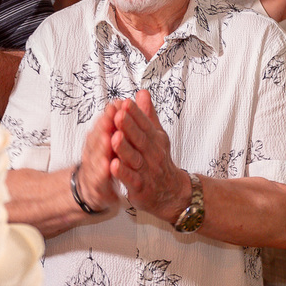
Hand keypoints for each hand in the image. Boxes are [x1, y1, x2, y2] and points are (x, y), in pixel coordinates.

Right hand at [77, 102, 120, 211]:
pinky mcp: (96, 186)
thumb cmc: (103, 162)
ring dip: (101, 148)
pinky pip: (99, 179)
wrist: (90, 190)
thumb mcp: (110, 141)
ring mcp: (93, 169)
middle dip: (104, 127)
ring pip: (96, 157)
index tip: (117, 103)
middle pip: (97, 137)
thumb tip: (120, 100)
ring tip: (107, 139)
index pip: (104, 125)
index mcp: (99, 141)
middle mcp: (93, 152)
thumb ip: (115, 123)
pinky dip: (102, 173)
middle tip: (111, 117)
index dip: (110, 114)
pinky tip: (107, 167)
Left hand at [108, 91, 189, 222]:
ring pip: (135, 158)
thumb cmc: (159, 161)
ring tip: (114, 137)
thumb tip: (142, 92)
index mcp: (155, 139)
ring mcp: (147, 171)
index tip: (125, 102)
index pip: (145, 124)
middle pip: (140, 138)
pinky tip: (113, 165)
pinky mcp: (141, 187)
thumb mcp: (156, 136)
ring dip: (124, 148)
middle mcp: (152, 154)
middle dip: (129, 126)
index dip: (135, 113)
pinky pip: (131, 179)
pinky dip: (123, 173)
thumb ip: (147, 115)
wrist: (172, 193)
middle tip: (118, 114)